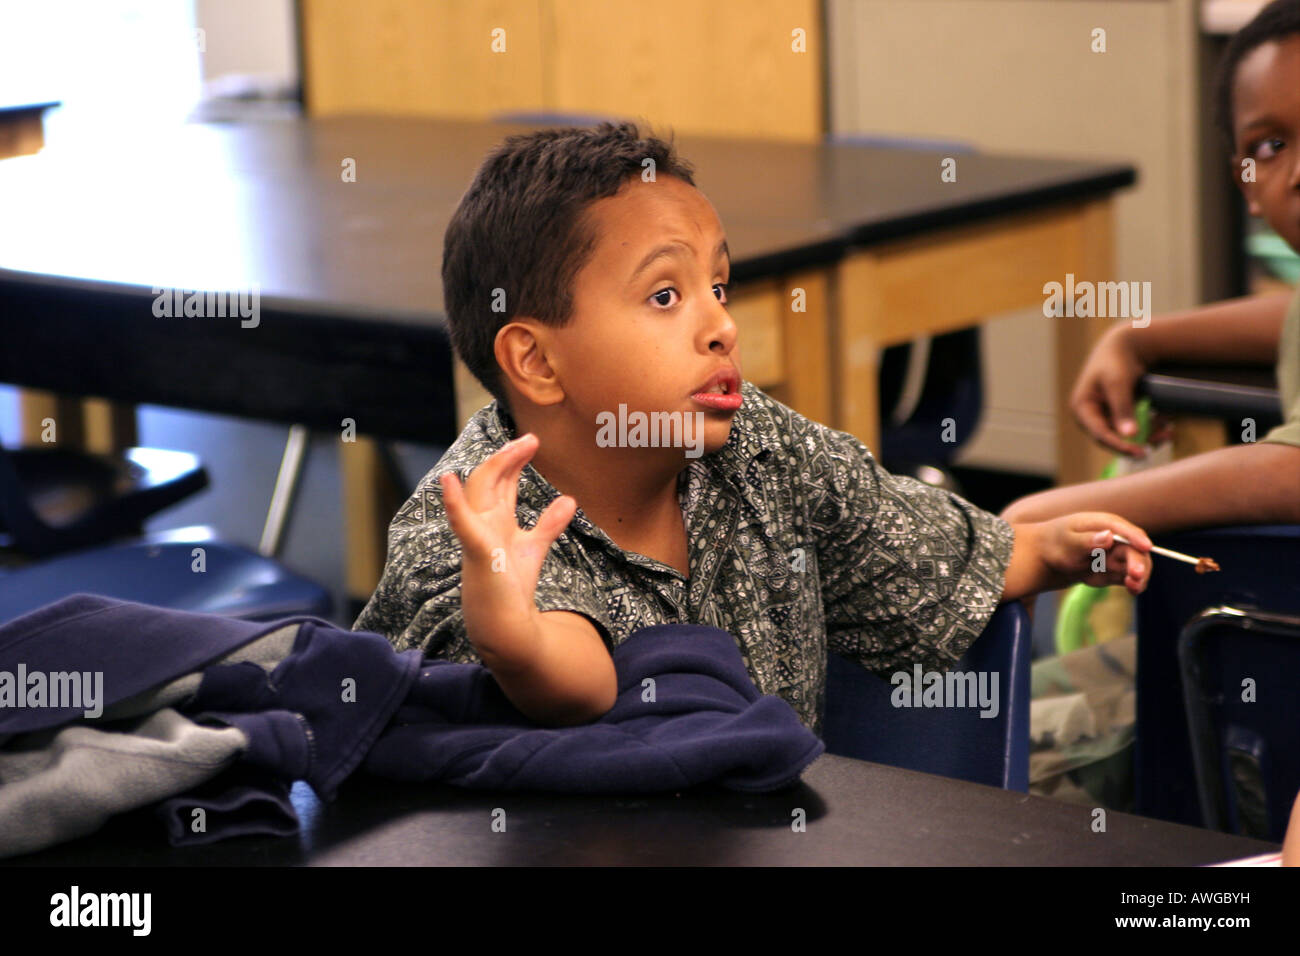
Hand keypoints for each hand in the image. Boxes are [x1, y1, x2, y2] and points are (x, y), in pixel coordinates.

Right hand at [439, 433, 576, 666]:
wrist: (507, 626)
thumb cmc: (512, 587)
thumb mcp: (534, 548)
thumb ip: (549, 524)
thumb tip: (568, 499)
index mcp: (494, 520)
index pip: (501, 481)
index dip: (513, 460)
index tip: (533, 441)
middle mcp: (482, 523)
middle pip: (489, 480)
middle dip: (507, 457)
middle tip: (531, 439)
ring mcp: (477, 535)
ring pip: (478, 492)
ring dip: (494, 467)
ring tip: (513, 449)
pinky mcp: (477, 552)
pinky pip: (463, 524)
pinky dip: (455, 502)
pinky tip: (448, 481)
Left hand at [1038, 512, 1152, 595]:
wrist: (1049, 558)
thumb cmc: (1057, 544)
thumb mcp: (1067, 542)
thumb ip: (1087, 540)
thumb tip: (1109, 536)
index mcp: (1104, 524)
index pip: (1125, 530)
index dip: (1137, 538)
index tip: (1146, 547)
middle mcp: (1116, 539)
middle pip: (1136, 549)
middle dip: (1138, 562)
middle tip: (1136, 575)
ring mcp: (1117, 555)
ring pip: (1137, 565)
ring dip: (1140, 575)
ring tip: (1134, 587)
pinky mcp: (1116, 570)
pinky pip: (1129, 577)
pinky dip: (1133, 584)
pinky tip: (1133, 590)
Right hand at [1069, 326, 1172, 456]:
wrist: (1125, 344)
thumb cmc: (1116, 361)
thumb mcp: (1119, 383)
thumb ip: (1123, 409)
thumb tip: (1129, 435)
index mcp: (1082, 407)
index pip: (1099, 433)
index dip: (1119, 445)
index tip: (1139, 452)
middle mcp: (1090, 415)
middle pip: (1112, 438)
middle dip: (1135, 443)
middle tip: (1157, 447)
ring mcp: (1103, 415)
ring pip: (1125, 435)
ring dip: (1147, 435)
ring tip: (1169, 433)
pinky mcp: (1117, 414)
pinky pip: (1133, 427)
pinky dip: (1149, 427)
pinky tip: (1165, 423)